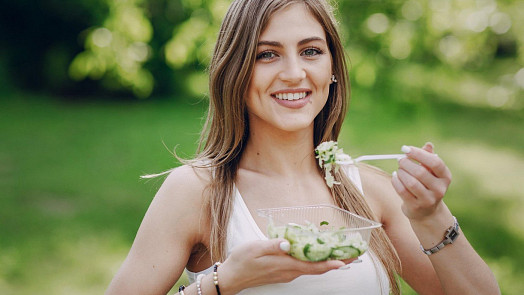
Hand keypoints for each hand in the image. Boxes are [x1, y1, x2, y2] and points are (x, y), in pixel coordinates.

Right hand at [218, 239, 344, 293]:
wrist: (232, 277)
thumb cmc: (242, 261)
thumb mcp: (255, 248)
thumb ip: (273, 245)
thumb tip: (288, 242)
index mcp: (285, 265)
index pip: (313, 266)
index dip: (330, 264)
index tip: (345, 260)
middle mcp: (289, 272)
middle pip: (317, 268)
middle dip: (335, 262)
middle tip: (351, 255)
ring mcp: (286, 274)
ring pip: (311, 268)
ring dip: (326, 262)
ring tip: (339, 253)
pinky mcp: (283, 273)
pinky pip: (303, 268)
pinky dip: (314, 262)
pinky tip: (315, 254)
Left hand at [391, 142, 451, 220]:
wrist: (426, 211)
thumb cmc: (427, 185)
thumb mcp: (431, 172)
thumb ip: (428, 157)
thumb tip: (428, 145)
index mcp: (445, 177)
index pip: (435, 162)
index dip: (419, 153)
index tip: (405, 148)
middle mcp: (439, 189)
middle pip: (421, 172)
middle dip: (406, 163)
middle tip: (400, 160)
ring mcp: (428, 199)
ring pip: (411, 182)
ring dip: (401, 173)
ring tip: (399, 170)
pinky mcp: (416, 206)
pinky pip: (402, 191)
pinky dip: (396, 181)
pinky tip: (395, 177)